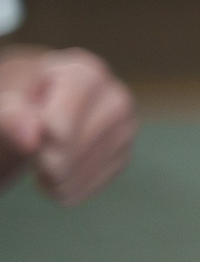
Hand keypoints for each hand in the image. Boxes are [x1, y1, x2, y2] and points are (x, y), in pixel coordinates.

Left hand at [0, 47, 135, 204]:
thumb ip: (11, 115)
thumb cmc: (19, 98)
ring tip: (42, 169)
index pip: (62, 123)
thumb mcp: (5, 100)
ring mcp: (126, 126)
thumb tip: (31, 140)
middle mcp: (115, 97)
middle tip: (34, 157)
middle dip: (47, 161)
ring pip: (86, 169)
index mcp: (85, 72)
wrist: (38, 107)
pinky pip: (96, 182)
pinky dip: (71, 189)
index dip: (41, 139)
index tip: (31, 141)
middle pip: (74, 147)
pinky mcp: (124, 152)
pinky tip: (57, 180)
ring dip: (56, 180)